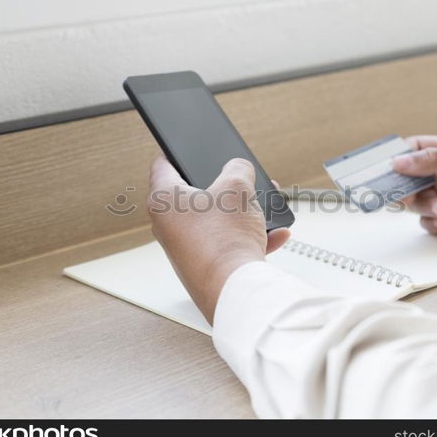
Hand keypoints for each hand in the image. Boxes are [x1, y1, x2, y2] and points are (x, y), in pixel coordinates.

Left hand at [148, 156, 289, 322]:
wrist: (235, 290)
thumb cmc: (225, 240)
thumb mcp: (237, 188)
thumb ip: (238, 169)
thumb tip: (239, 169)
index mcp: (163, 201)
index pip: (163, 163)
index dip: (178, 150)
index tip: (189, 146)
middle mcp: (168, 226)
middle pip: (197, 193)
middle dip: (227, 186)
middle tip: (243, 180)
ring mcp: (186, 248)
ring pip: (216, 220)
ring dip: (243, 212)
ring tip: (266, 207)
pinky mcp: (204, 266)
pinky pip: (228, 243)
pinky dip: (249, 237)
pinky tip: (274, 235)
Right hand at [392, 136, 436, 240]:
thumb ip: (432, 160)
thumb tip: (398, 161)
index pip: (411, 152)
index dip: (395, 159)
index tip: (382, 168)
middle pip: (406, 180)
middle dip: (402, 188)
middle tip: (401, 195)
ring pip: (415, 203)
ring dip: (423, 206)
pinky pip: (427, 222)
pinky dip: (431, 222)